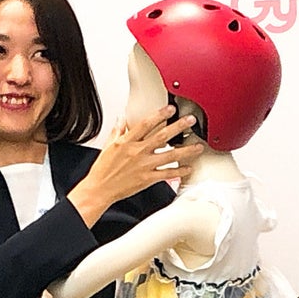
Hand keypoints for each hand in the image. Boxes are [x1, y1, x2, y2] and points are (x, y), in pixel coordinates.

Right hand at [67, 105, 204, 226]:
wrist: (100, 189)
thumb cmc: (103, 170)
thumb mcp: (108, 146)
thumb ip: (117, 131)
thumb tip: (121, 118)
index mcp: (127, 142)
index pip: (146, 124)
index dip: (159, 114)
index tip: (170, 108)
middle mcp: (138, 152)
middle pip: (162, 136)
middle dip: (178, 127)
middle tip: (190, 120)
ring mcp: (144, 166)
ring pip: (169, 155)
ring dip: (186, 150)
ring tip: (198, 146)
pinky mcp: (147, 179)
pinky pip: (167, 174)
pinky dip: (179, 171)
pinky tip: (188, 168)